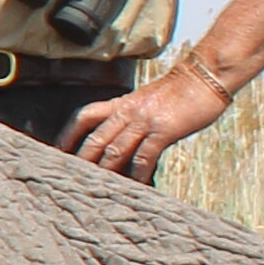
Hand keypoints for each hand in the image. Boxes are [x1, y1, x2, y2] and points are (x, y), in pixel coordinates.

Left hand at [63, 56, 232, 178]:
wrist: (204, 76)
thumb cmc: (179, 90)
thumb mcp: (146, 99)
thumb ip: (131, 115)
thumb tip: (122, 137)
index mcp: (121, 103)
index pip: (85, 116)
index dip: (69, 134)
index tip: (59, 151)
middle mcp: (128, 111)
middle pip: (96, 138)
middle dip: (82, 160)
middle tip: (72, 179)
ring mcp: (144, 120)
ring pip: (115, 149)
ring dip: (106, 170)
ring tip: (98, 189)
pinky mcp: (163, 130)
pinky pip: (145, 156)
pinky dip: (138, 173)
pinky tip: (136, 186)